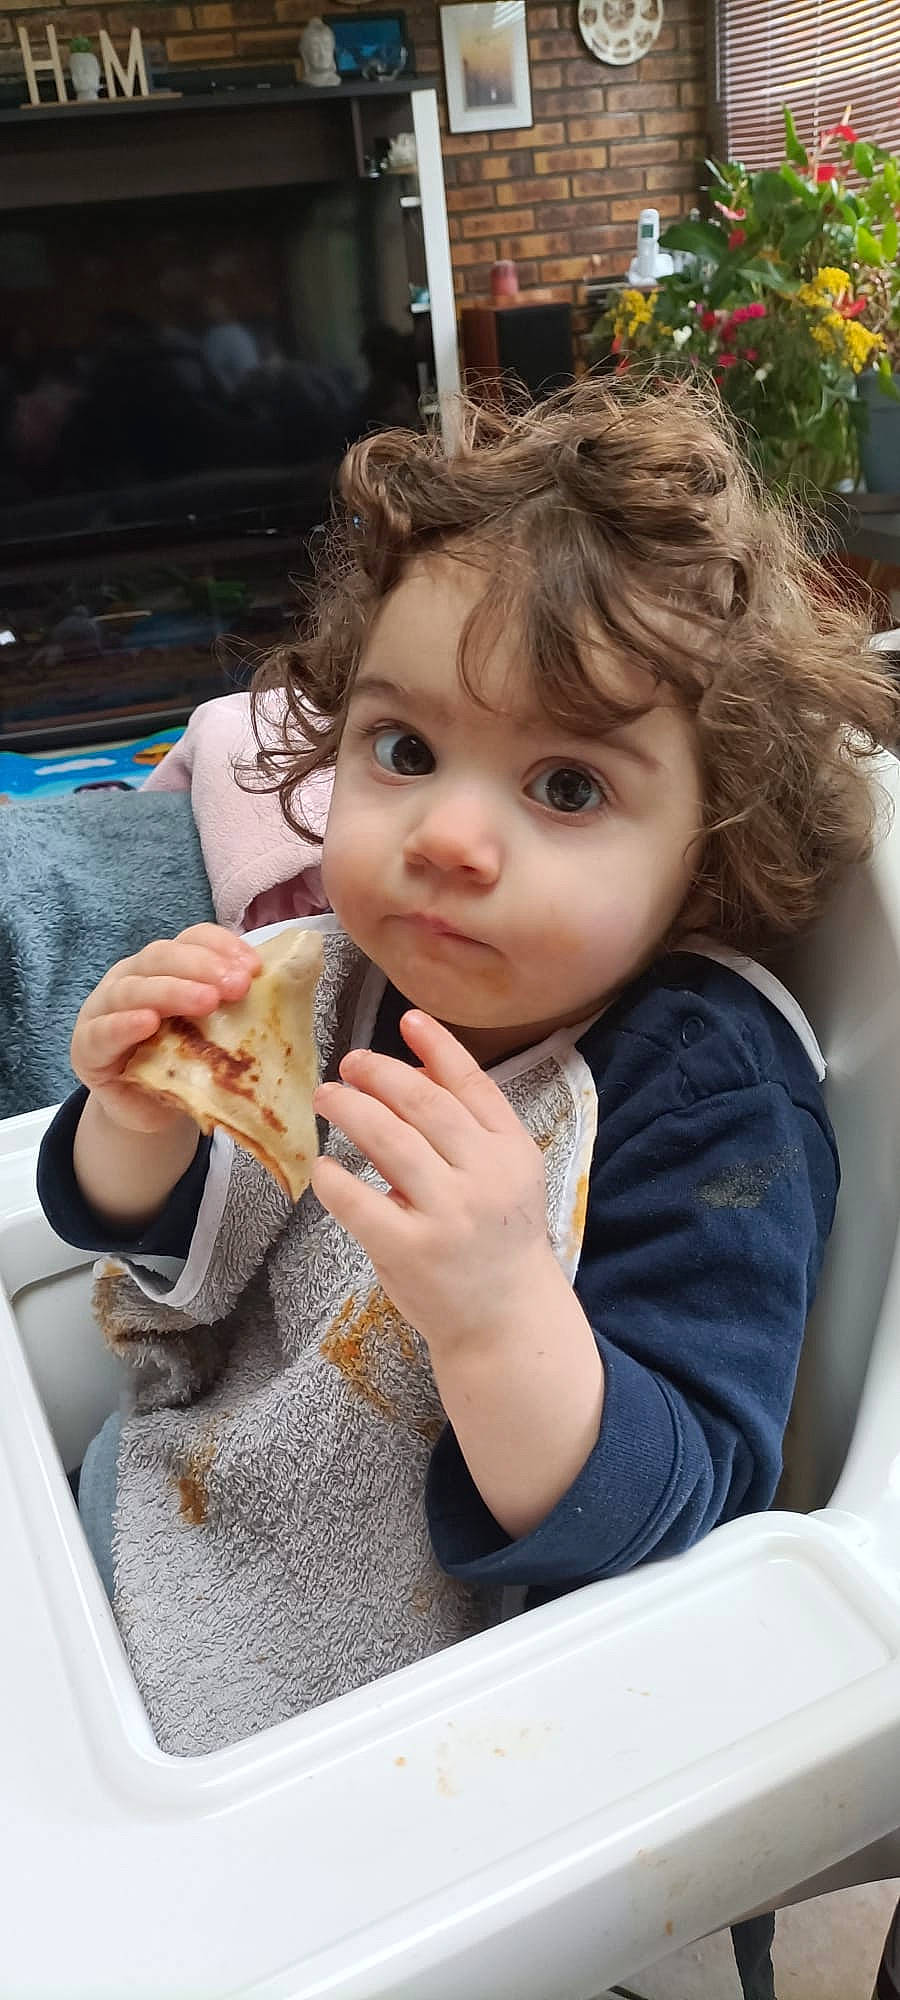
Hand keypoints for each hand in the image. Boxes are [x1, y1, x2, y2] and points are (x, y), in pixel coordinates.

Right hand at [71, 923, 259, 1135]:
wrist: (150, 1112)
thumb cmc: (187, 1064)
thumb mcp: (219, 1033)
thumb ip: (243, 1010)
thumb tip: (295, 988)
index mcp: (167, 966)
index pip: (192, 938)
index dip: (222, 946)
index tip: (255, 967)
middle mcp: (133, 977)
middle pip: (163, 956)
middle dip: (203, 967)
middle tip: (238, 986)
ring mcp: (105, 1009)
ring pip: (133, 988)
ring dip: (172, 990)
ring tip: (205, 1002)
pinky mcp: (88, 1048)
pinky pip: (103, 1031)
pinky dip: (124, 1024)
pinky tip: (147, 1023)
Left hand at [312, 1010, 555, 1351]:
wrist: (506, 1320)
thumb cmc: (498, 1240)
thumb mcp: (505, 1175)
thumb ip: (469, 1126)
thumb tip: (417, 1065)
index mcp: (511, 1151)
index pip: (473, 1084)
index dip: (438, 1046)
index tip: (407, 1019)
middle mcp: (484, 1176)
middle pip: (423, 1103)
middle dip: (378, 1074)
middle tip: (346, 1065)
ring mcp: (448, 1214)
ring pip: (388, 1140)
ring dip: (350, 1109)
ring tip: (327, 1098)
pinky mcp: (410, 1250)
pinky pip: (357, 1200)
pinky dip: (333, 1177)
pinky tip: (323, 1166)